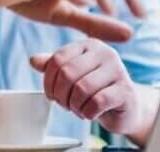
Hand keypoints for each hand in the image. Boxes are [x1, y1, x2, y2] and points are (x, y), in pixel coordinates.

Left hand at [29, 40, 143, 135]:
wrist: (126, 108)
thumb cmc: (95, 90)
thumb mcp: (73, 76)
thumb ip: (54, 67)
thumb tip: (33, 60)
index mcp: (89, 45)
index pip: (58, 59)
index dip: (48, 81)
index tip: (51, 95)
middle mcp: (105, 53)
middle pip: (68, 73)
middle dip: (61, 95)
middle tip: (64, 105)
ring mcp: (119, 70)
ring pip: (82, 89)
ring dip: (74, 105)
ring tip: (78, 109)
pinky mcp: (126, 91)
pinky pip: (97, 102)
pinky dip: (87, 113)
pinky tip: (90, 113)